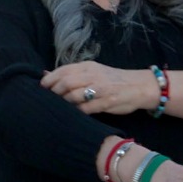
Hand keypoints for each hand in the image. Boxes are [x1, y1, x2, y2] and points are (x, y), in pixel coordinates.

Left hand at [41, 61, 158, 114]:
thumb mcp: (93, 71)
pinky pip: (85, 109)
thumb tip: (45, 73)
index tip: (42, 88)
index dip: (49, 80)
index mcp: (88, 66)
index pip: (63, 71)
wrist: (140, 86)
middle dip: (54, 93)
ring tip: (60, 108)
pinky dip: (76, 112)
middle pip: (65, 83)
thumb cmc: (113, 80)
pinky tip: (73, 114)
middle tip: (48, 100)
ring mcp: (100, 89)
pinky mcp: (106, 102)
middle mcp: (93, 75)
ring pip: (73, 96)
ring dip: (64, 103)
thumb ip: (72, 73)